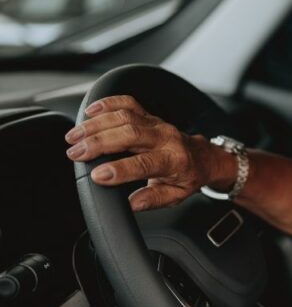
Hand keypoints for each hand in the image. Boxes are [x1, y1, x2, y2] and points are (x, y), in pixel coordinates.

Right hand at [64, 95, 223, 210]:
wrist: (203, 156)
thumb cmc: (188, 176)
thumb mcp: (177, 195)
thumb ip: (154, 199)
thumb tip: (133, 203)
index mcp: (174, 161)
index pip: (145, 164)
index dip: (120, 170)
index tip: (96, 175)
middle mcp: (165, 138)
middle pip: (130, 134)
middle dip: (99, 142)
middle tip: (75, 153)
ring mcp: (156, 123)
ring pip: (125, 116)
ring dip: (96, 124)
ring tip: (73, 137)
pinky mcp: (148, 115)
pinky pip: (128, 103)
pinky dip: (107, 103)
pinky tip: (89, 112)